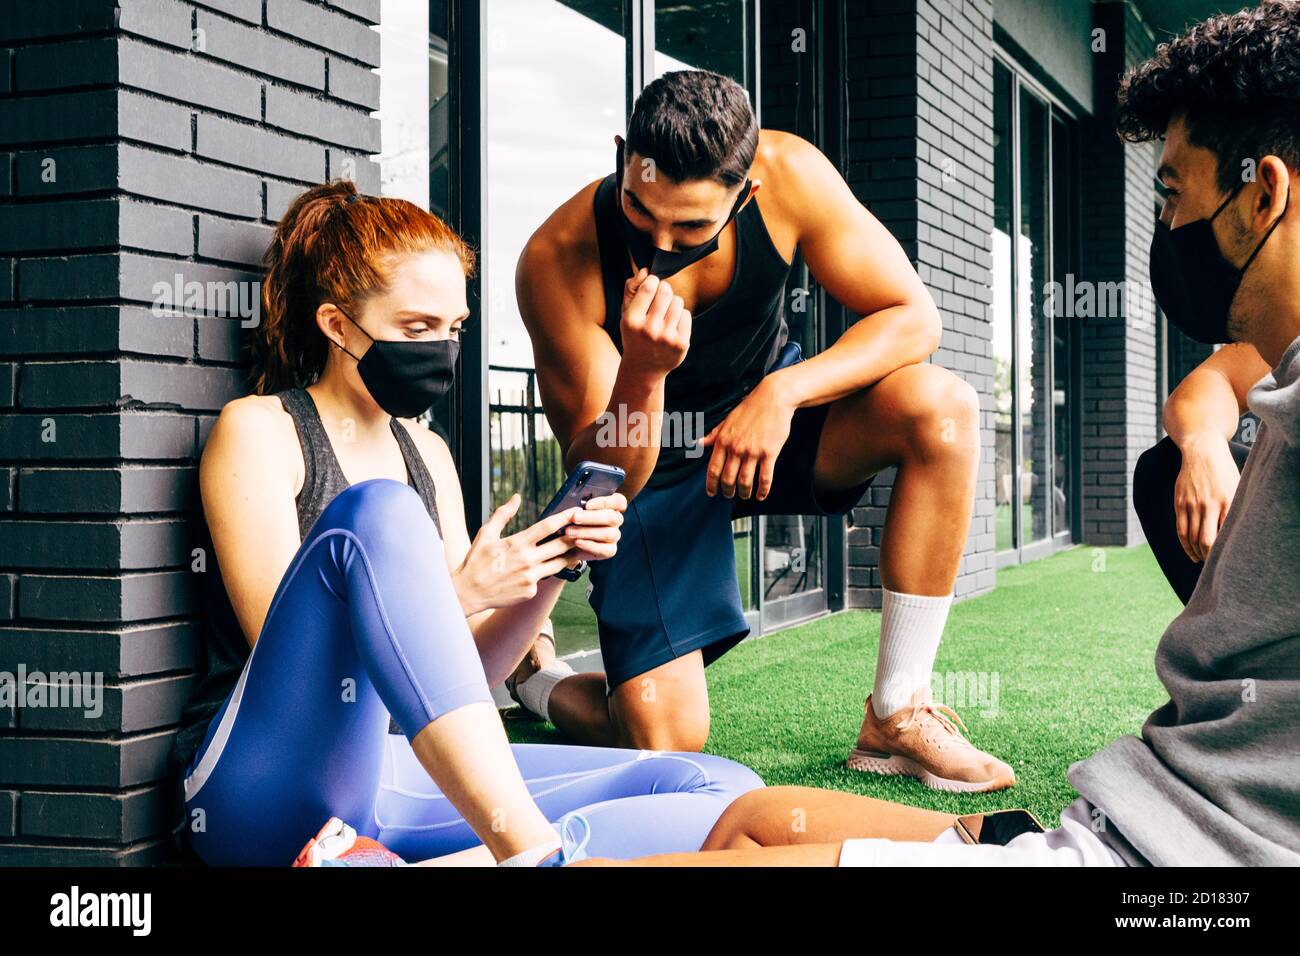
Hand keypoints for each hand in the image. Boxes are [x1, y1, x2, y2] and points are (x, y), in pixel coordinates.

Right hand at [452, 494, 581, 615]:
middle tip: (585, 529)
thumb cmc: (476, 561)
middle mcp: (527, 560)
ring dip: (571, 555)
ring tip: (579, 548)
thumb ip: (503, 514)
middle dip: (575, 536)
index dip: (564, 517)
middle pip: (560, 545)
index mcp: (517, 543)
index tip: (576, 511)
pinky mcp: (530, 591)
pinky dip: (546, 572)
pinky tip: (548, 567)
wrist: (468, 592)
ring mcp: (530, 578)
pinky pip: (543, 579)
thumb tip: (516, 497)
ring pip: (559, 564)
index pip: (547, 527)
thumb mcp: (486, 534)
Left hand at [559, 492, 626, 562]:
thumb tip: (575, 506)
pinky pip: (605, 549)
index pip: (619, 501)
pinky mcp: (610, 550)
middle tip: (575, 518)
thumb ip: (578, 505)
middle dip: (592, 517)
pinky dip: (590, 545)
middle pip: (613, 517)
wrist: (570, 542)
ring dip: (587, 532)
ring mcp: (614, 535)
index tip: (587, 504)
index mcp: (612, 505)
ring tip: (570, 531)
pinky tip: (577, 542)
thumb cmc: (574, 520)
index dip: (605, 502)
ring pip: (609, 534)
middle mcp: (616, 520)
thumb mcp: (575, 510)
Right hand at [620, 269, 690, 377]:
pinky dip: (680, 317)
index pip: (649, 286)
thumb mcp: (625, 314)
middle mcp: (649, 330)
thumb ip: (631, 289)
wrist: (643, 368)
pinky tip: (672, 326)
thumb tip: (645, 270)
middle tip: (660, 297)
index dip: (652, 281)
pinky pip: (686, 315)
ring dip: (673, 303)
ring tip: (665, 314)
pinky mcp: (681, 344)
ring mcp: (666, 338)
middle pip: (666, 291)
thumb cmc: (634, 335)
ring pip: (678, 301)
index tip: (652, 286)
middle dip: (664, 290)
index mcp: (631, 321)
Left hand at [699, 377, 796, 499]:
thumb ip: (713, 435)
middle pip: (728, 479)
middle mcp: (736, 448)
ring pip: (745, 481)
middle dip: (727, 491)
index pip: (712, 469)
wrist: (773, 398)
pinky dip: (762, 490)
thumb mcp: (727, 420)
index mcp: (723, 440)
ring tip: (745, 495)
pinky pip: (765, 478)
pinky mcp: (770, 453)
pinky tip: (761, 495)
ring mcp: (753, 451)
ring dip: (744, 492)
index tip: (711, 493)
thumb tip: (698, 443)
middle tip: (729, 495)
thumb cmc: (750, 408)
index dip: (711, 484)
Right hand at [1174, 432, 1241, 561]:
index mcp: (1228, 502)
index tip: (1226, 561)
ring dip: (1196, 553)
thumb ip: (1236, 510)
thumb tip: (1236, 535)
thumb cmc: (1224, 472)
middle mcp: (1209, 505)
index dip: (1223, 552)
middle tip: (1213, 565)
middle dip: (1209, 557)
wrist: (1202, 452)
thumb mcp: (1237, 488)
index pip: (1224, 536)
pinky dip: (1185, 544)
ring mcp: (1192, 504)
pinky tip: (1190, 551)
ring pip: (1192, 538)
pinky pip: (1181, 529)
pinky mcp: (1180, 503)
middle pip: (1206, 541)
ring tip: (1202, 560)